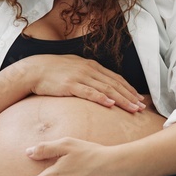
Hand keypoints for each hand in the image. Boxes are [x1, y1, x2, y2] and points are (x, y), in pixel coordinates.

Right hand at [18, 54, 144, 112]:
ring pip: (106, 89)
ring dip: (122, 99)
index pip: (115, 78)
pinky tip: (111, 104)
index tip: (139, 98)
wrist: (34, 69)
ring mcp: (80, 77)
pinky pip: (89, 92)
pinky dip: (102, 98)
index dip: (129, 89)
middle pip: (115, 84)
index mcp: (92, 66)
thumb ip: (88, 75)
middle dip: (130, 96)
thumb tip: (99, 84)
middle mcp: (89, 70)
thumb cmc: (53, 71)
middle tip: (142, 107)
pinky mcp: (70, 85)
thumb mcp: (74, 68)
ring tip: (133, 108)